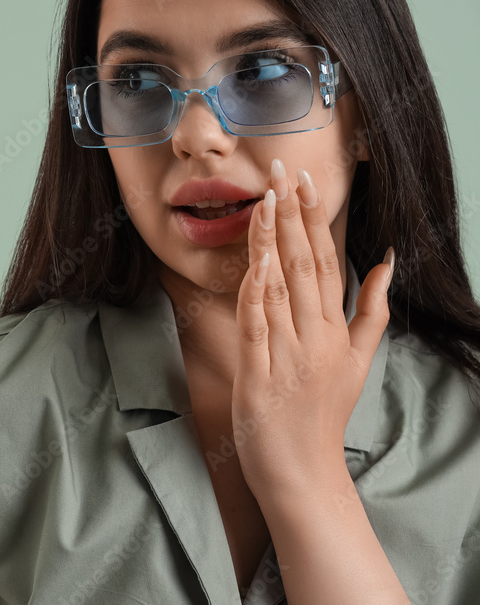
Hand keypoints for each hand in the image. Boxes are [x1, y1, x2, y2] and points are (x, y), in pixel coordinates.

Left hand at [231, 158, 393, 502]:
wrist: (303, 472)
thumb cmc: (323, 414)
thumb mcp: (358, 362)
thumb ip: (371, 312)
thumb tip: (385, 264)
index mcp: (335, 331)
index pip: (328, 263)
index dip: (316, 222)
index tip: (308, 183)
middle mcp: (315, 337)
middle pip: (306, 266)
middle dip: (295, 216)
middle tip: (284, 171)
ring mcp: (288, 355)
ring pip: (280, 288)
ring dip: (273, 242)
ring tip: (267, 199)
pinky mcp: (259, 375)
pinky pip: (257, 326)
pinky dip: (257, 294)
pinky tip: (256, 264)